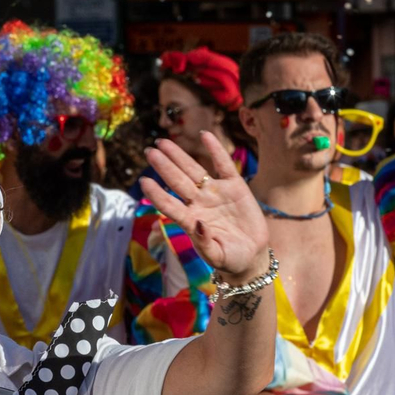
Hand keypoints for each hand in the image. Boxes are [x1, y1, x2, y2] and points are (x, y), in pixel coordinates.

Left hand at [139, 132, 270, 281]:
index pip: (169, 204)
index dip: (156, 194)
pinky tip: (205, 135)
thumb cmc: (230, 259)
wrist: (250, 255)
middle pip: (177, 182)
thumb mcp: (217, 256)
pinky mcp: (234, 187)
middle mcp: (199, 203)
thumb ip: (205, 243)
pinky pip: (223, 165)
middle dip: (164, 166)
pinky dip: (215, 149)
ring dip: (179, 156)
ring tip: (163, 142)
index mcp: (191, 221)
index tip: (143, 181)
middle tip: (149, 150)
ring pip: (194, 170)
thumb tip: (197, 224)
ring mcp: (215, 193)